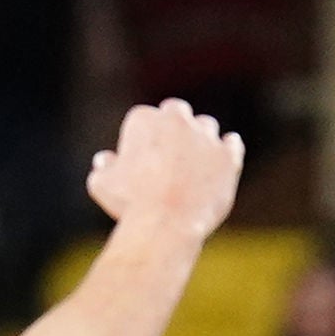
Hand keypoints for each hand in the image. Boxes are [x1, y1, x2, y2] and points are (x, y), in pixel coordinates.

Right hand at [87, 99, 244, 243]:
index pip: (144, 119)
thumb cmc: (130, 205)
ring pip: (206, 126)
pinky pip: (232, 143)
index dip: (143, 139)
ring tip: (196, 163)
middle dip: (173, 127)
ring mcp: (205, 135)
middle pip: (176, 112)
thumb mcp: (102, 185)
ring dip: (201, 138)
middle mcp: (176, 119)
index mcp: (143, 118)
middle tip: (171, 151)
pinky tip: (222, 160)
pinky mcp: (228, 155)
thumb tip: (106, 160)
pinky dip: (227, 148)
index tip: (142, 159)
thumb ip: (103, 168)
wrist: (166, 224)